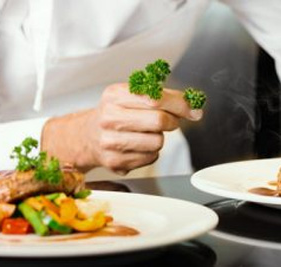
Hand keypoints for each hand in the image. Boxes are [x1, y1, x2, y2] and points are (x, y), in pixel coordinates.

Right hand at [41, 83, 201, 172]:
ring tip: (145, 134)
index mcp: (114, 95)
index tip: (193, 110)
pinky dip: (151, 152)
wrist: (86, 136)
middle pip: (159, 121)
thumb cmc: (115, 114)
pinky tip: (137, 146)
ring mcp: (110, 141)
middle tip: (168, 122)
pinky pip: (151, 158)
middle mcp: (109, 117)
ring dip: (159, 138)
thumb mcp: (132, 96)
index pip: (156, 97)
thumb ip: (164, 97)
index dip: (180, 105)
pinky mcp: (115, 162)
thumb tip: (194, 108)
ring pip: (157, 142)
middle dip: (171, 122)